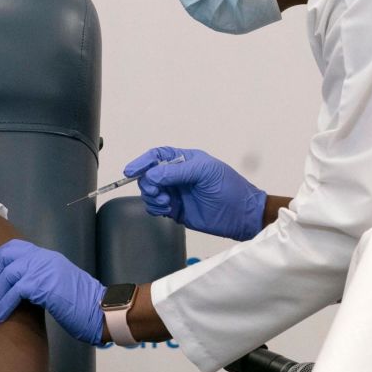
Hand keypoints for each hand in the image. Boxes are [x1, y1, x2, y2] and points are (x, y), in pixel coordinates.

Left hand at [0, 239, 104, 343]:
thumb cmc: (82, 304)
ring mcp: (44, 270)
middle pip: (6, 257)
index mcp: (47, 257)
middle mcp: (44, 258)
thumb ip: (40, 280)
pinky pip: (15, 291)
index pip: (14, 248)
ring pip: (8, 275)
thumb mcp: (58, 285)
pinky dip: (3, 304)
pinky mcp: (43, 285)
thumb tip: (19, 289)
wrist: (100, 310)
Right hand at [125, 146, 266, 240]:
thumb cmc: (228, 188)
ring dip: (152, 197)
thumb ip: (177, 172)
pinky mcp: (176, 210)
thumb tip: (151, 176)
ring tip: (166, 203)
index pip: (157, 156)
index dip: (142, 162)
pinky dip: (155, 208)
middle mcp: (177, 176)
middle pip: (149, 175)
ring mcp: (175, 193)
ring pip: (150, 192)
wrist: (241, 215)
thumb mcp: (205, 172)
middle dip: (148, 183)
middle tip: (157, 192)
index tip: (130, 171)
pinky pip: (155, 207)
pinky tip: (167, 210)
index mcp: (185, 160)